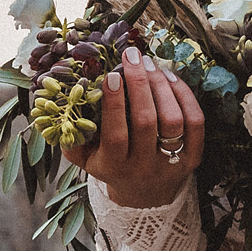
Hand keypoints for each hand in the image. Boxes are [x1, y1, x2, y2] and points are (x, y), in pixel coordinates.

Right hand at [63, 47, 203, 207]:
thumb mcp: (85, 158)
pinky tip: (170, 77)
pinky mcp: (193, 158)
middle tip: (132, 56)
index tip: (111, 75)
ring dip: (161, 86)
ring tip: (150, 64)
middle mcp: (144, 167)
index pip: (116, 134)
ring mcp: (172, 163)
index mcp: (115, 167)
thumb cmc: (110, 166)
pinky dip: (184, 95)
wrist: (144, 194)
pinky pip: (195, 122)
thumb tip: (56, 103)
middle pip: (146, 122)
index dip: (114, 103)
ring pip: (173, 120)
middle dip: (139, 84)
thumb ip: (70, 136)